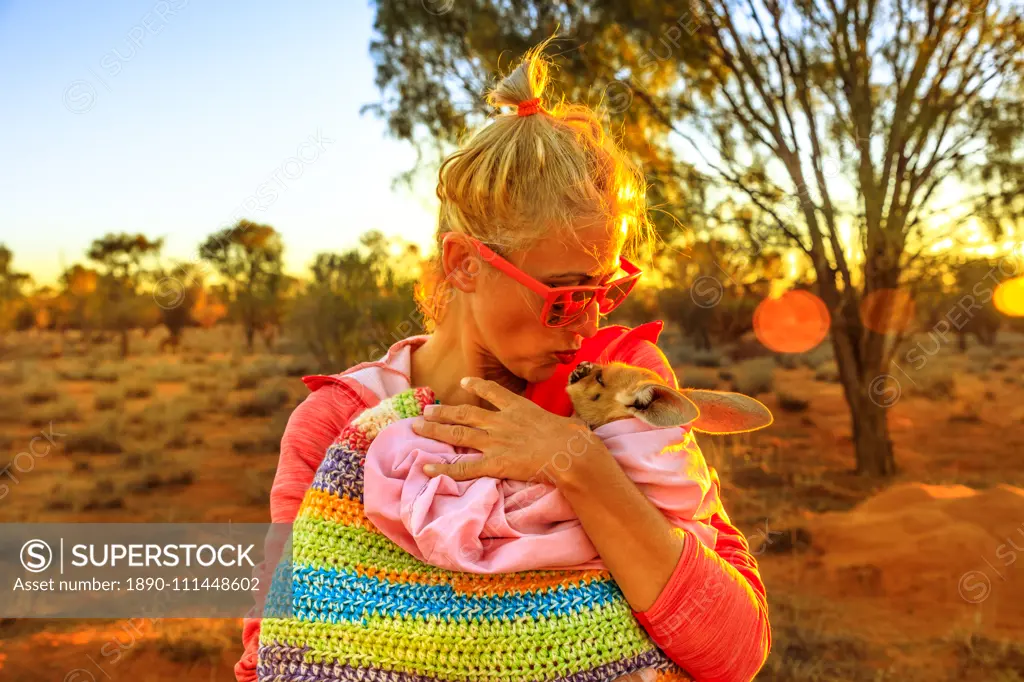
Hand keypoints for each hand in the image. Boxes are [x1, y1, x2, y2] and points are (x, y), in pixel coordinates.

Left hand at [412, 376, 601, 484]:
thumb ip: (564, 421)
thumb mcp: (569, 422)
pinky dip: (443, 467)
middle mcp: (501, 422)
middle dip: (444, 412)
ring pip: (458, 435)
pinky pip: (464, 467)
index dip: (476, 386)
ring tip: (418, 428)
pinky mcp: (495, 463)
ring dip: (436, 431)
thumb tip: (577, 425)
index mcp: (519, 408)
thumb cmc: (575, 438)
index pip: (493, 392)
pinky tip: (426, 467)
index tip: (463, 382)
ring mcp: (496, 442)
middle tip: (426, 411)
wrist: (571, 452)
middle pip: (465, 414)